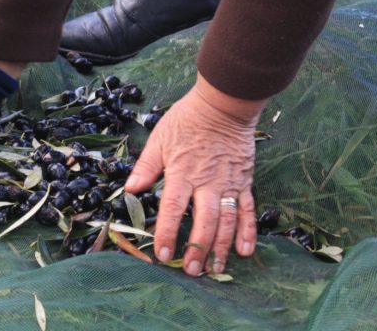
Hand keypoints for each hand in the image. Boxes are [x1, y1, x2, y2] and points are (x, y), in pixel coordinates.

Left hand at [125, 73, 265, 275]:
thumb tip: (129, 190)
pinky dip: (247, 231)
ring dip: (220, 247)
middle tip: (190, 271)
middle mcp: (206, 182)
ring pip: (226, 221)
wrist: (223, 105)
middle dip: (196, 248)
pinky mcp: (244, 182)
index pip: (172, 208)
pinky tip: (246, 251)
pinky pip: (247, 210)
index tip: (161, 253)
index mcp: (182, 173)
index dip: (166, 232)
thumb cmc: (186, 120)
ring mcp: (228, 184)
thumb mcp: (159, 139)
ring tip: (214, 269)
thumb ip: (146, 167)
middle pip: (203, 221)